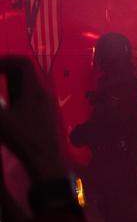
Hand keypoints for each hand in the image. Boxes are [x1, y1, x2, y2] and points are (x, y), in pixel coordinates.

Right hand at [0, 57, 67, 183]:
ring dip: (12, 83)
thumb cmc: (22, 138)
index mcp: (35, 89)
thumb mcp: (0, 120)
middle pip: (27, 72)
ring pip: (30, 85)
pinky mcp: (47, 114)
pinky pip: (32, 96)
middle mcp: (45, 93)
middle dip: (7, 70)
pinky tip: (7, 106)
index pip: (23, 63)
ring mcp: (48, 104)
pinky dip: (18, 94)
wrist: (45, 160)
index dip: (6, 60)